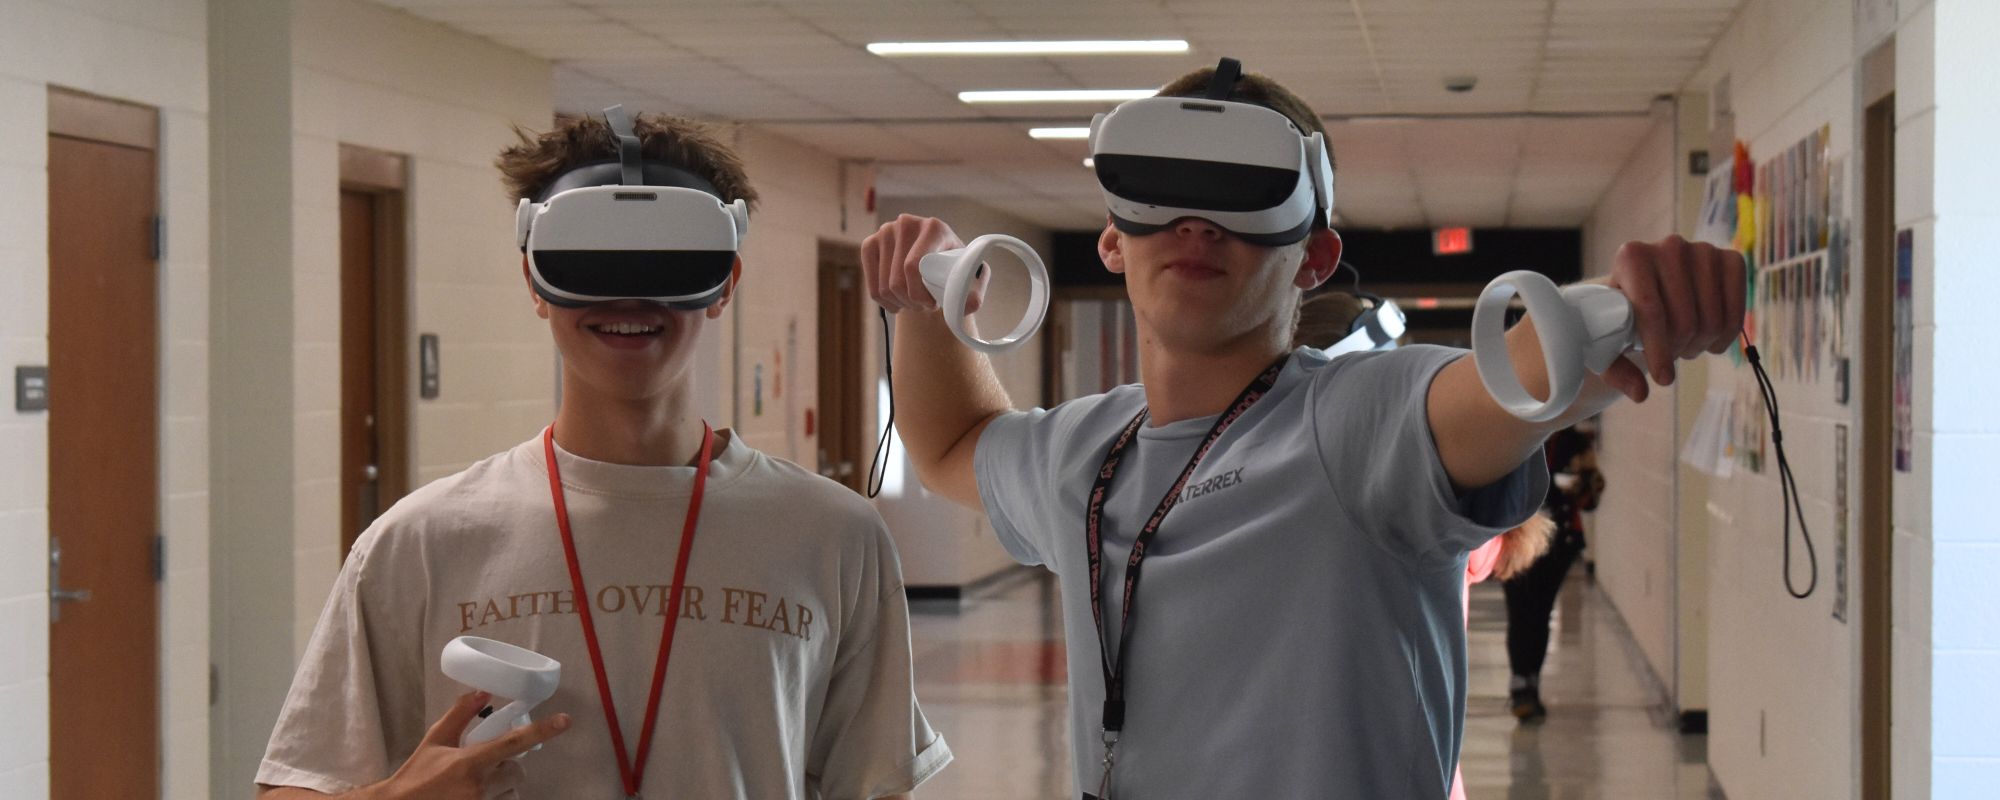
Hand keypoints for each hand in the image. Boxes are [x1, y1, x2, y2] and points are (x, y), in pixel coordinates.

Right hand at [363, 691, 570, 799]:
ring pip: (512, 789)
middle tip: (488, 762)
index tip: (565, 721)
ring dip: (502, 783)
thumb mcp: (436, 739)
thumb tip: (484, 692)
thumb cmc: (417, 774)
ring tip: (477, 782)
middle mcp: (479, 786)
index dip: (541, 730)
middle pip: (517, 770)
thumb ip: (461, 713)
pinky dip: (497, 797)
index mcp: (469, 762)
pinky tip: (476, 793)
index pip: (512, 742)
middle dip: (508, 764)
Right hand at [861, 214, 987, 314]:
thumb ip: (975, 293)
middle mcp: (907, 223)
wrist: (936, 264)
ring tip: (914, 302)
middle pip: (897, 280)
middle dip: (911, 302)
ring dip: (900, 303)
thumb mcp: (970, 280)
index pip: (913, 266)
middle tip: (925, 306)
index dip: (920, 294)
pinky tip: (897, 301)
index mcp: (934, 228)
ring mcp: (885, 232)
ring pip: (884, 287)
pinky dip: (884, 301)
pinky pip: (872, 286)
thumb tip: (969, 303)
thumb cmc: (954, 271)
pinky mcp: (870, 244)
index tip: (933, 305)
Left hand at [1600, 235, 1746, 401]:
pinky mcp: (1730, 259)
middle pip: (1684, 321)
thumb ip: (1615, 370)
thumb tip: (1640, 393)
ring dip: (1700, 344)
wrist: (1646, 284)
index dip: (1659, 350)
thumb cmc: (1621, 315)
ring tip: (1685, 345)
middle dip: (1678, 349)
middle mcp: (1669, 247)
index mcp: (1631, 257)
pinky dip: (1726, 335)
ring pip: (1710, 320)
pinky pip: (1736, 309)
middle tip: (1670, 354)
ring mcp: (1703, 251)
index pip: (1651, 311)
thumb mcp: (1606, 341)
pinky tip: (1712, 341)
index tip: (1663, 379)